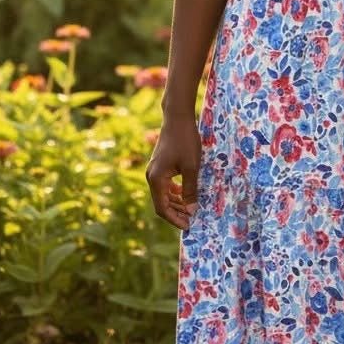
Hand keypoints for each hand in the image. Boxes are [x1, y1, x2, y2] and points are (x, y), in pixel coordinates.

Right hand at [145, 114, 200, 230]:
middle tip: (192, 219)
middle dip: (176, 212)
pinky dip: (174, 192)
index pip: (162, 208)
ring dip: (176, 203)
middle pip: (161, 202)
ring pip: (163, 194)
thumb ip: (190, 190)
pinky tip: (185, 193)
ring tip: (190, 209)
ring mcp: (154, 170)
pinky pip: (165, 185)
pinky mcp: (159, 164)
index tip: (188, 226)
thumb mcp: (191, 166)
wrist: (178, 117)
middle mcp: (151, 176)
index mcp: (156, 179)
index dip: (175, 219)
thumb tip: (191, 211)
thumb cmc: (185, 140)